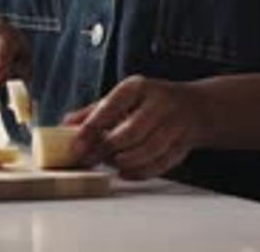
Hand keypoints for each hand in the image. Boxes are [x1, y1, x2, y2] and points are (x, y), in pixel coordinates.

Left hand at [65, 75, 204, 179]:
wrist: (194, 107)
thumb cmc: (151, 101)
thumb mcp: (124, 97)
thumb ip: (95, 111)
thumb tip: (65, 125)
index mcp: (138, 87)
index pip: (112, 106)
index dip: (92, 127)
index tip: (77, 145)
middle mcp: (158, 103)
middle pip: (131, 132)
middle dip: (108, 148)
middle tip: (90, 158)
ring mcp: (174, 124)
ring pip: (147, 150)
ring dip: (124, 161)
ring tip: (110, 162)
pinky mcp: (183, 144)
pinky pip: (160, 163)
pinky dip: (140, 172)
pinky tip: (125, 172)